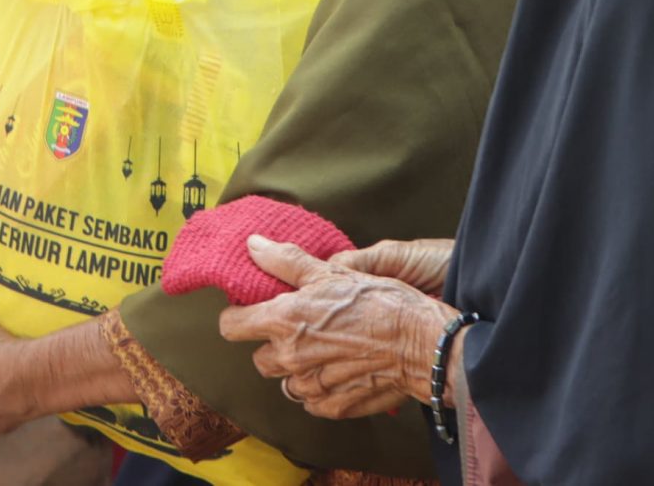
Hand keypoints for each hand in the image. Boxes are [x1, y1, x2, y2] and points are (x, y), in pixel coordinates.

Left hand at [217, 235, 451, 419]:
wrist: (422, 343)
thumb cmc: (379, 302)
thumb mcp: (331, 272)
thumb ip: (285, 261)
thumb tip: (253, 246)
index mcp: (284, 321)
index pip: (231, 327)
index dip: (238, 317)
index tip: (250, 312)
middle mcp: (292, 357)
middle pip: (260, 359)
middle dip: (273, 345)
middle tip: (297, 331)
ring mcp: (313, 386)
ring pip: (286, 383)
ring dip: (298, 370)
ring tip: (324, 351)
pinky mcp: (335, 407)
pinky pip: (313, 402)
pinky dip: (320, 391)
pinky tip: (339, 372)